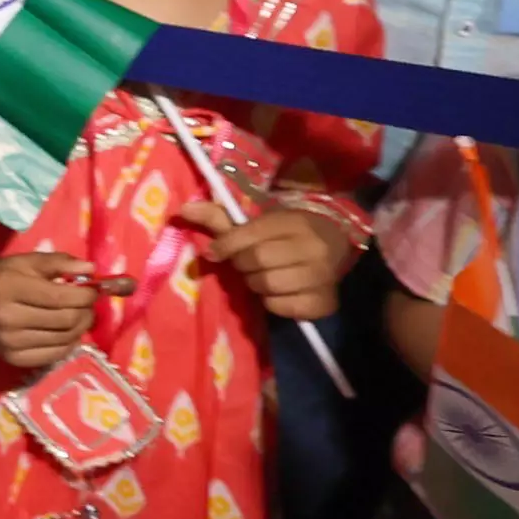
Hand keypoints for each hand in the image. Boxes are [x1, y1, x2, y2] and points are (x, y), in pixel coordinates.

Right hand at [0, 248, 109, 369]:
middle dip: (85, 311)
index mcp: (9, 287)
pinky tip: (68, 331)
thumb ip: (61, 262)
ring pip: (63, 339)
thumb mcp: (30, 261)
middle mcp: (6, 317)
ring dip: (80, 327)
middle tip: (88, 304)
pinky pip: (54, 355)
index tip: (94, 291)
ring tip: (80, 315)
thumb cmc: (7, 275)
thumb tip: (91, 269)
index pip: (58, 297)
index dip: (84, 295)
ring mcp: (8, 342)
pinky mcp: (12, 359)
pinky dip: (69, 343)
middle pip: (64, 320)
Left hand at [203, 203, 351, 319]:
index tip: (214, 252)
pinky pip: (280, 307)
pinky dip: (272, 302)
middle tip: (246, 264)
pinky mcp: (323, 303)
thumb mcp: (260, 221)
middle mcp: (313, 248)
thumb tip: (182, 211)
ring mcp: (322, 277)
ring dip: (255, 284)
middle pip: (256, 262)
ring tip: (262, 276)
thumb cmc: (288, 233)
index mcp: (295, 222)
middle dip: (242, 265)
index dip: (225, 245)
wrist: (336, 247)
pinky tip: (279, 291)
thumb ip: (220, 217)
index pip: (249, 235)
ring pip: (266, 286)